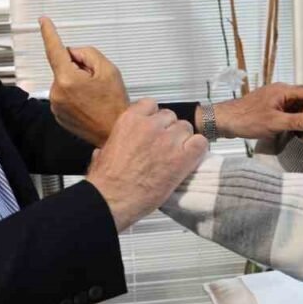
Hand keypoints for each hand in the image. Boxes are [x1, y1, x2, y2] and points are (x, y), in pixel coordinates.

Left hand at [40, 17, 128, 146]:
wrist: (114, 132)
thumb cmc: (115, 105)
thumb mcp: (109, 70)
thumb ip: (88, 54)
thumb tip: (73, 53)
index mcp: (67, 80)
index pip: (55, 50)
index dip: (49, 33)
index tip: (43, 21)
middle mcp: (57, 93)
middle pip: (63, 68)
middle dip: (78, 68)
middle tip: (96, 82)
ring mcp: (56, 106)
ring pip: (63, 82)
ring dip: (76, 83)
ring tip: (94, 96)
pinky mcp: (58, 115)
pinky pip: (63, 96)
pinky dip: (74, 95)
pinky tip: (88, 104)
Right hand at [85, 99, 208, 230]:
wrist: (113, 199)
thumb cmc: (105, 180)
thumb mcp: (102, 153)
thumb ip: (112, 145)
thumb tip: (104, 150)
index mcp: (130, 120)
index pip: (151, 104)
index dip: (154, 118)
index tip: (153, 128)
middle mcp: (151, 125)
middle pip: (170, 116)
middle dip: (169, 129)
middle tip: (165, 146)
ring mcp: (168, 140)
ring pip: (186, 128)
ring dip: (183, 139)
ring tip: (176, 155)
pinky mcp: (182, 157)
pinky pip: (200, 143)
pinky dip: (198, 149)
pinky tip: (190, 159)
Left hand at [211, 83, 302, 139]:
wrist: (224, 120)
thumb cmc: (247, 120)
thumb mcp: (275, 123)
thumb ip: (297, 121)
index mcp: (284, 90)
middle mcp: (281, 90)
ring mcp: (275, 98)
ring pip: (296, 105)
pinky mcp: (269, 106)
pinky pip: (288, 110)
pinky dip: (294, 117)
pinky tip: (298, 128)